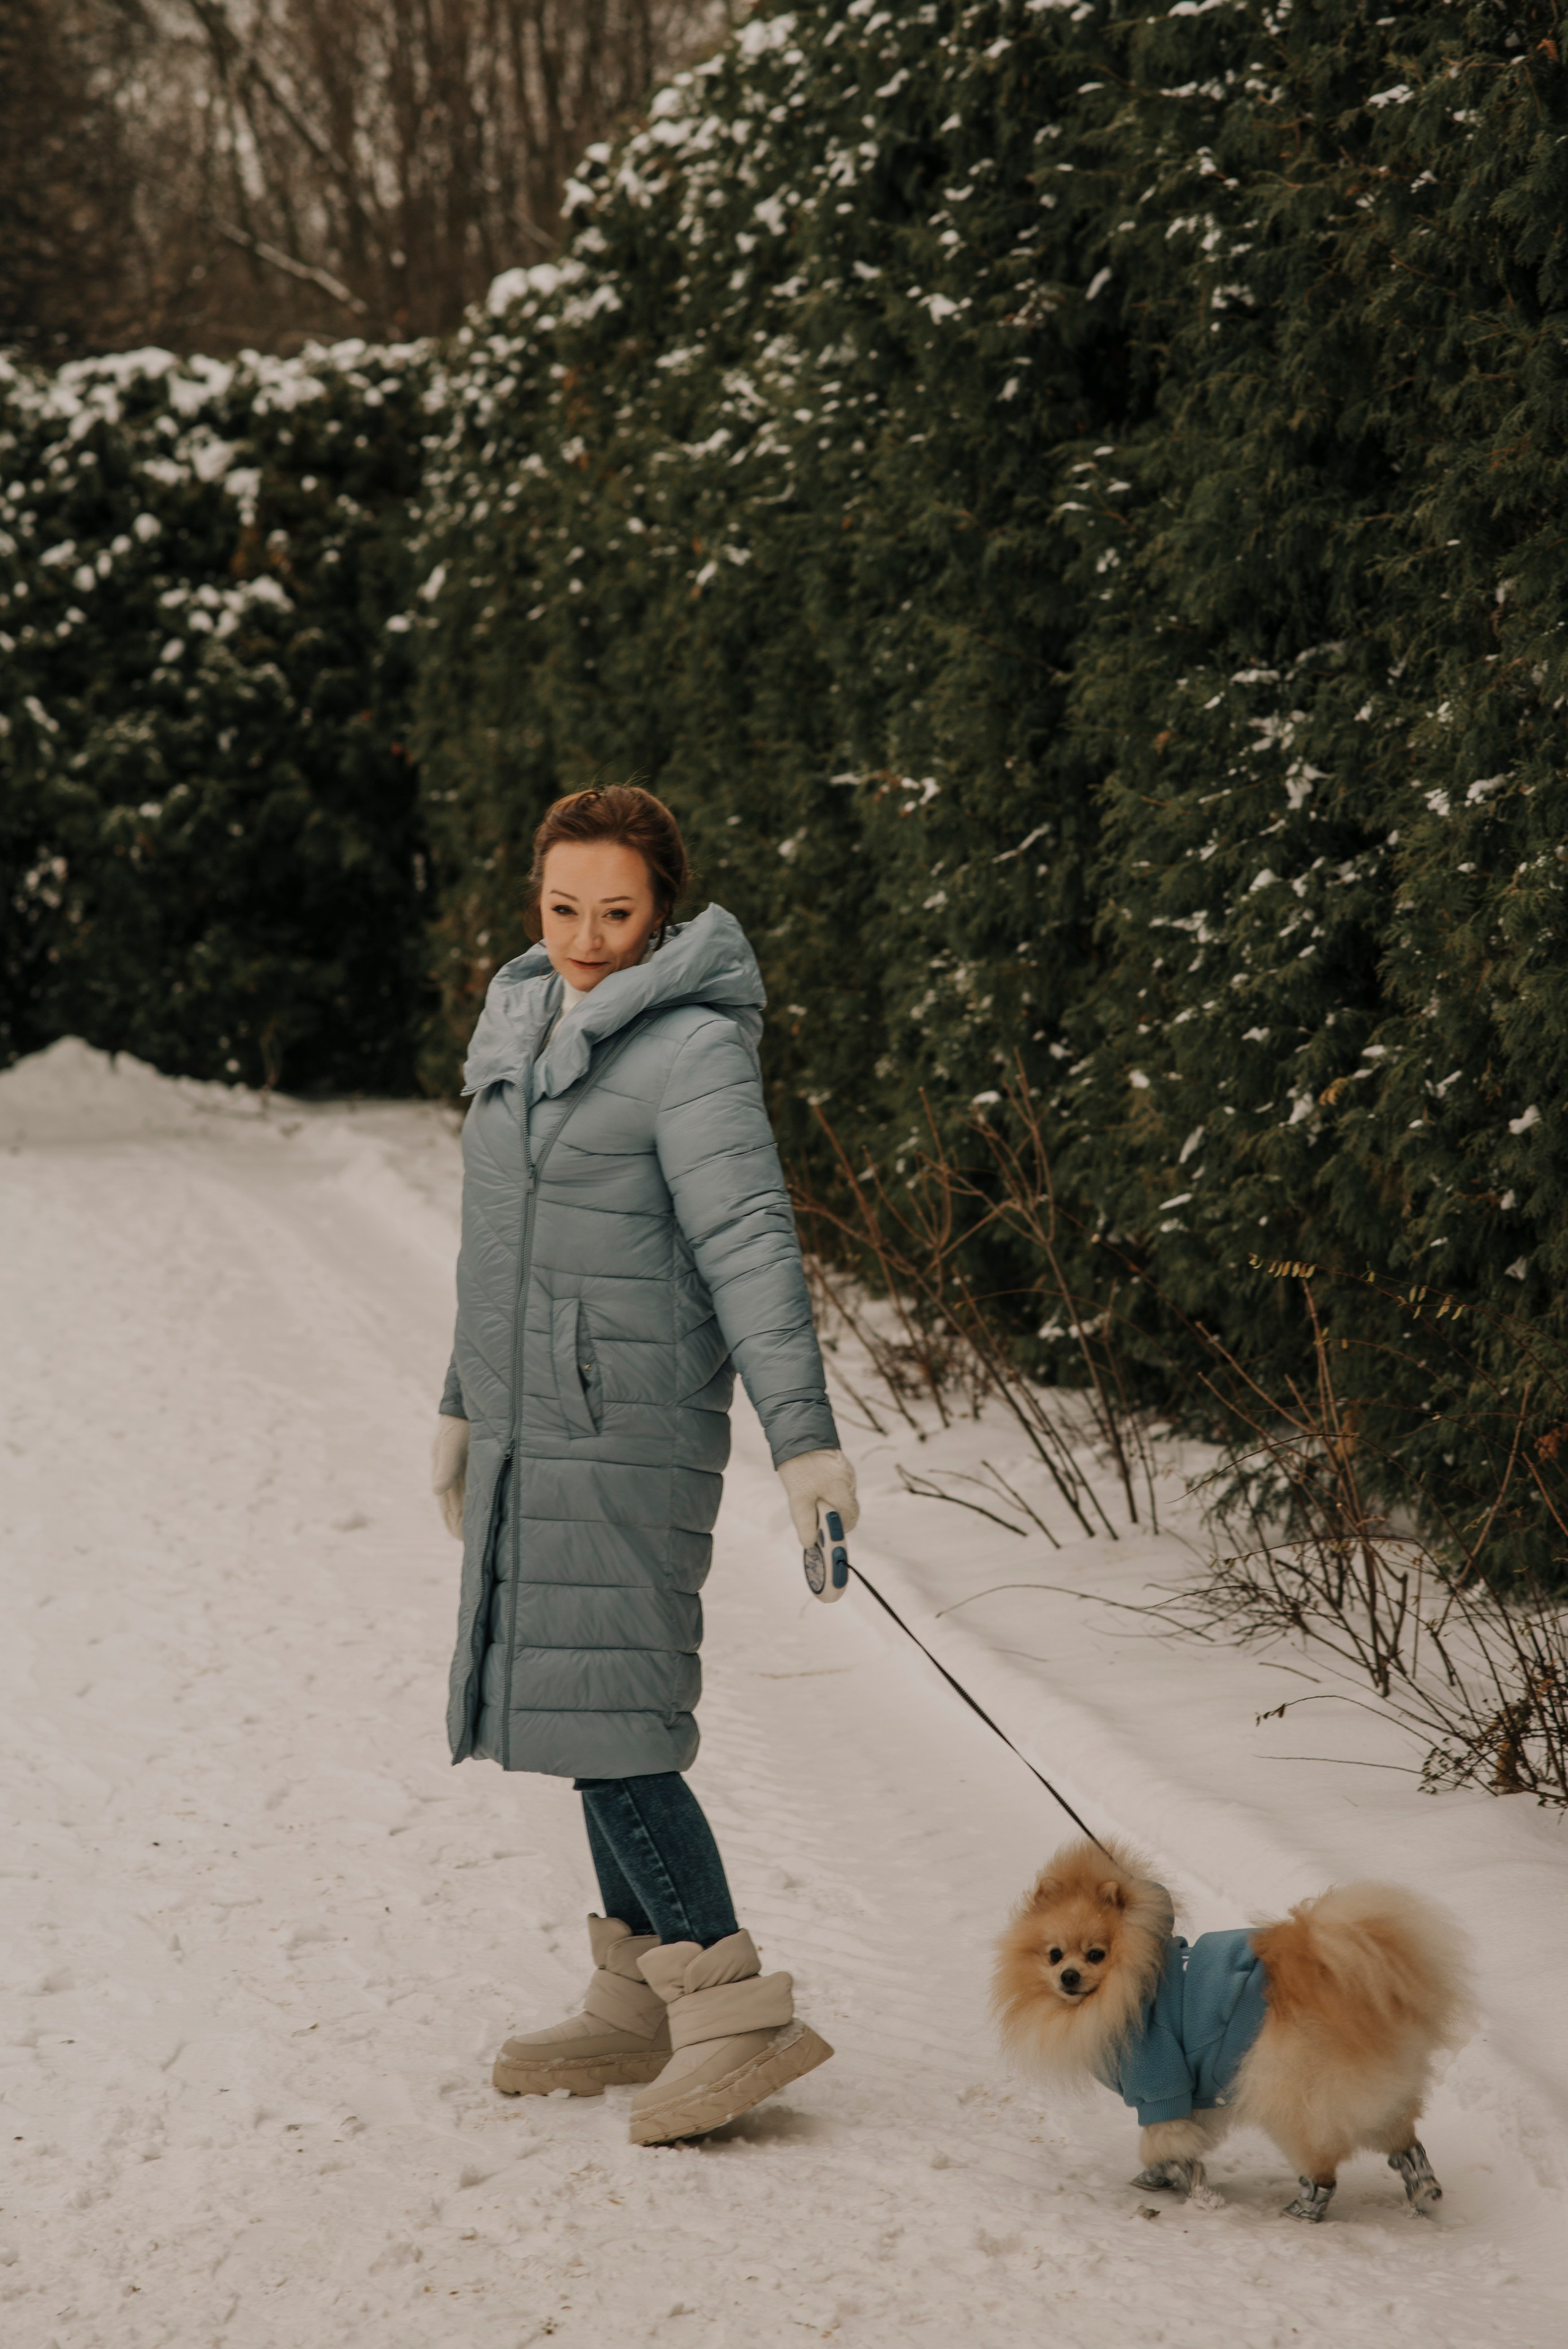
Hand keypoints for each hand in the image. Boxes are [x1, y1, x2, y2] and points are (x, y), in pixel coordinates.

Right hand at [432, 1414, 469, 1539]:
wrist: (471, 1399)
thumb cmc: (460, 1420)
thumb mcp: (452, 1443)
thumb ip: (446, 1466)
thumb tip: (436, 1491)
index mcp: (443, 1468)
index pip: (446, 1501)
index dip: (452, 1519)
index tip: (459, 1537)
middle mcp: (453, 1469)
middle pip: (454, 1501)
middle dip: (459, 1520)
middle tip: (466, 1541)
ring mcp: (464, 1463)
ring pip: (465, 1494)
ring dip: (467, 1512)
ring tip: (472, 1531)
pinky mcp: (477, 1458)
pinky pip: (473, 1484)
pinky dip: (474, 1498)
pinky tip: (480, 1506)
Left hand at [776, 1448, 858, 1546]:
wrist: (798, 1433)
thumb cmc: (799, 1467)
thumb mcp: (798, 1500)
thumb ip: (806, 1523)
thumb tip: (809, 1543)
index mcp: (843, 1492)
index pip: (850, 1519)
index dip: (840, 1529)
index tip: (827, 1534)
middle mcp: (849, 1482)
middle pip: (847, 1507)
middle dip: (834, 1515)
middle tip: (816, 1517)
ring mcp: (846, 1471)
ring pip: (842, 1494)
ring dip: (830, 1501)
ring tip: (810, 1497)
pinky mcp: (840, 1463)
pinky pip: (838, 1482)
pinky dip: (829, 1488)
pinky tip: (814, 1484)